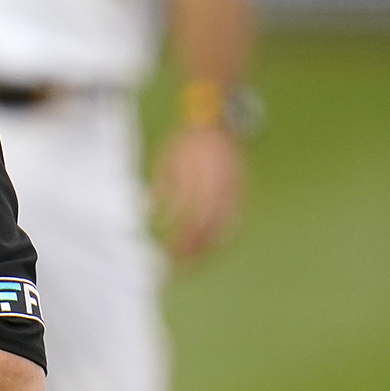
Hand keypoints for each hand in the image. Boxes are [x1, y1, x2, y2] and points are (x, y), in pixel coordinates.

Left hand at [151, 124, 243, 263]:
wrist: (215, 121)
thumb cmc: (186, 142)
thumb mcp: (166, 162)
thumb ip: (160, 189)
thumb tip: (148, 213)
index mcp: (196, 182)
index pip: (185, 225)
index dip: (177, 246)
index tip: (166, 259)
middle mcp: (216, 190)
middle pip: (204, 233)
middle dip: (190, 255)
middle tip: (177, 270)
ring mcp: (232, 191)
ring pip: (222, 231)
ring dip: (207, 251)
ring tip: (194, 264)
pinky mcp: (241, 191)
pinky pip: (236, 221)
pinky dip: (225, 238)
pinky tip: (215, 248)